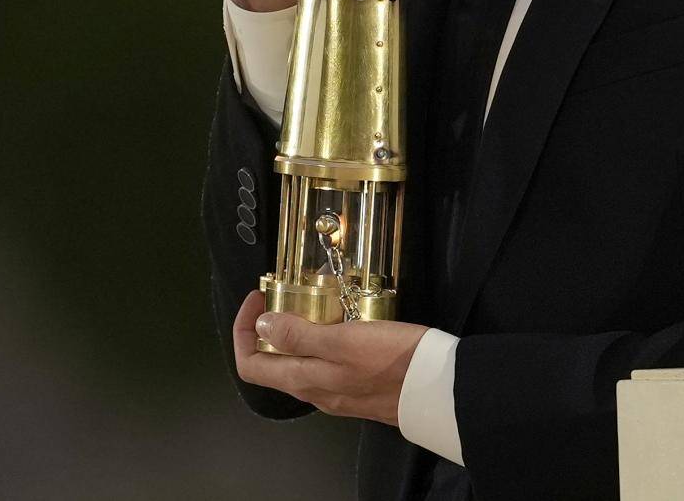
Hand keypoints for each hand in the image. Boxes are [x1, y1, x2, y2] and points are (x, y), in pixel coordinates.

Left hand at [233, 287, 429, 426]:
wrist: (440, 388)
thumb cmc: (392, 360)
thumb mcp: (343, 340)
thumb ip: (299, 336)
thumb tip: (261, 327)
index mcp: (304, 381)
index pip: (251, 366)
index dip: (243, 332)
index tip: (257, 299)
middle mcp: (316, 391)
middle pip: (274, 364)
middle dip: (269, 327)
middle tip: (283, 293)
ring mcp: (338, 391)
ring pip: (302, 362)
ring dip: (297, 331)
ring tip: (312, 300)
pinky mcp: (359, 385)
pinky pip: (327, 362)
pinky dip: (322, 338)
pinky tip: (342, 318)